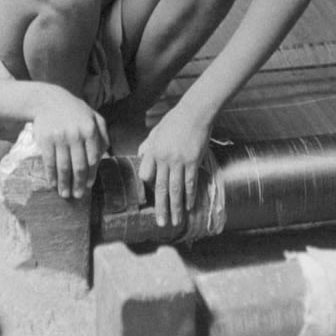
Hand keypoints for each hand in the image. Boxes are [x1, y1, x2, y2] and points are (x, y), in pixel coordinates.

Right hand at [31, 86, 109, 200]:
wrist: (48, 100)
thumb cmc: (75, 111)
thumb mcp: (93, 117)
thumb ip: (103, 134)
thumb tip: (105, 156)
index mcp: (90, 129)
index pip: (93, 158)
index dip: (91, 174)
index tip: (89, 185)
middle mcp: (76, 134)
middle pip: (79, 166)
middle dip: (79, 184)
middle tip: (78, 195)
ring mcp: (60, 137)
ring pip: (64, 167)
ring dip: (65, 184)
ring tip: (65, 194)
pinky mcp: (45, 140)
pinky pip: (49, 163)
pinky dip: (52, 176)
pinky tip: (54, 184)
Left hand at [137, 107, 210, 228]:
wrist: (195, 111)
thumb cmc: (175, 119)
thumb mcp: (157, 130)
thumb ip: (148, 145)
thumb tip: (140, 155)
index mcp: (153, 150)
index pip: (146, 174)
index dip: (148, 184)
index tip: (152, 192)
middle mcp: (164, 158)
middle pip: (161, 188)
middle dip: (161, 208)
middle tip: (161, 224)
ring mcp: (180, 161)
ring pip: (176, 189)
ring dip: (175, 207)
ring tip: (175, 221)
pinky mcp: (194, 161)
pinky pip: (190, 183)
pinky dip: (190, 196)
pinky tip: (189, 206)